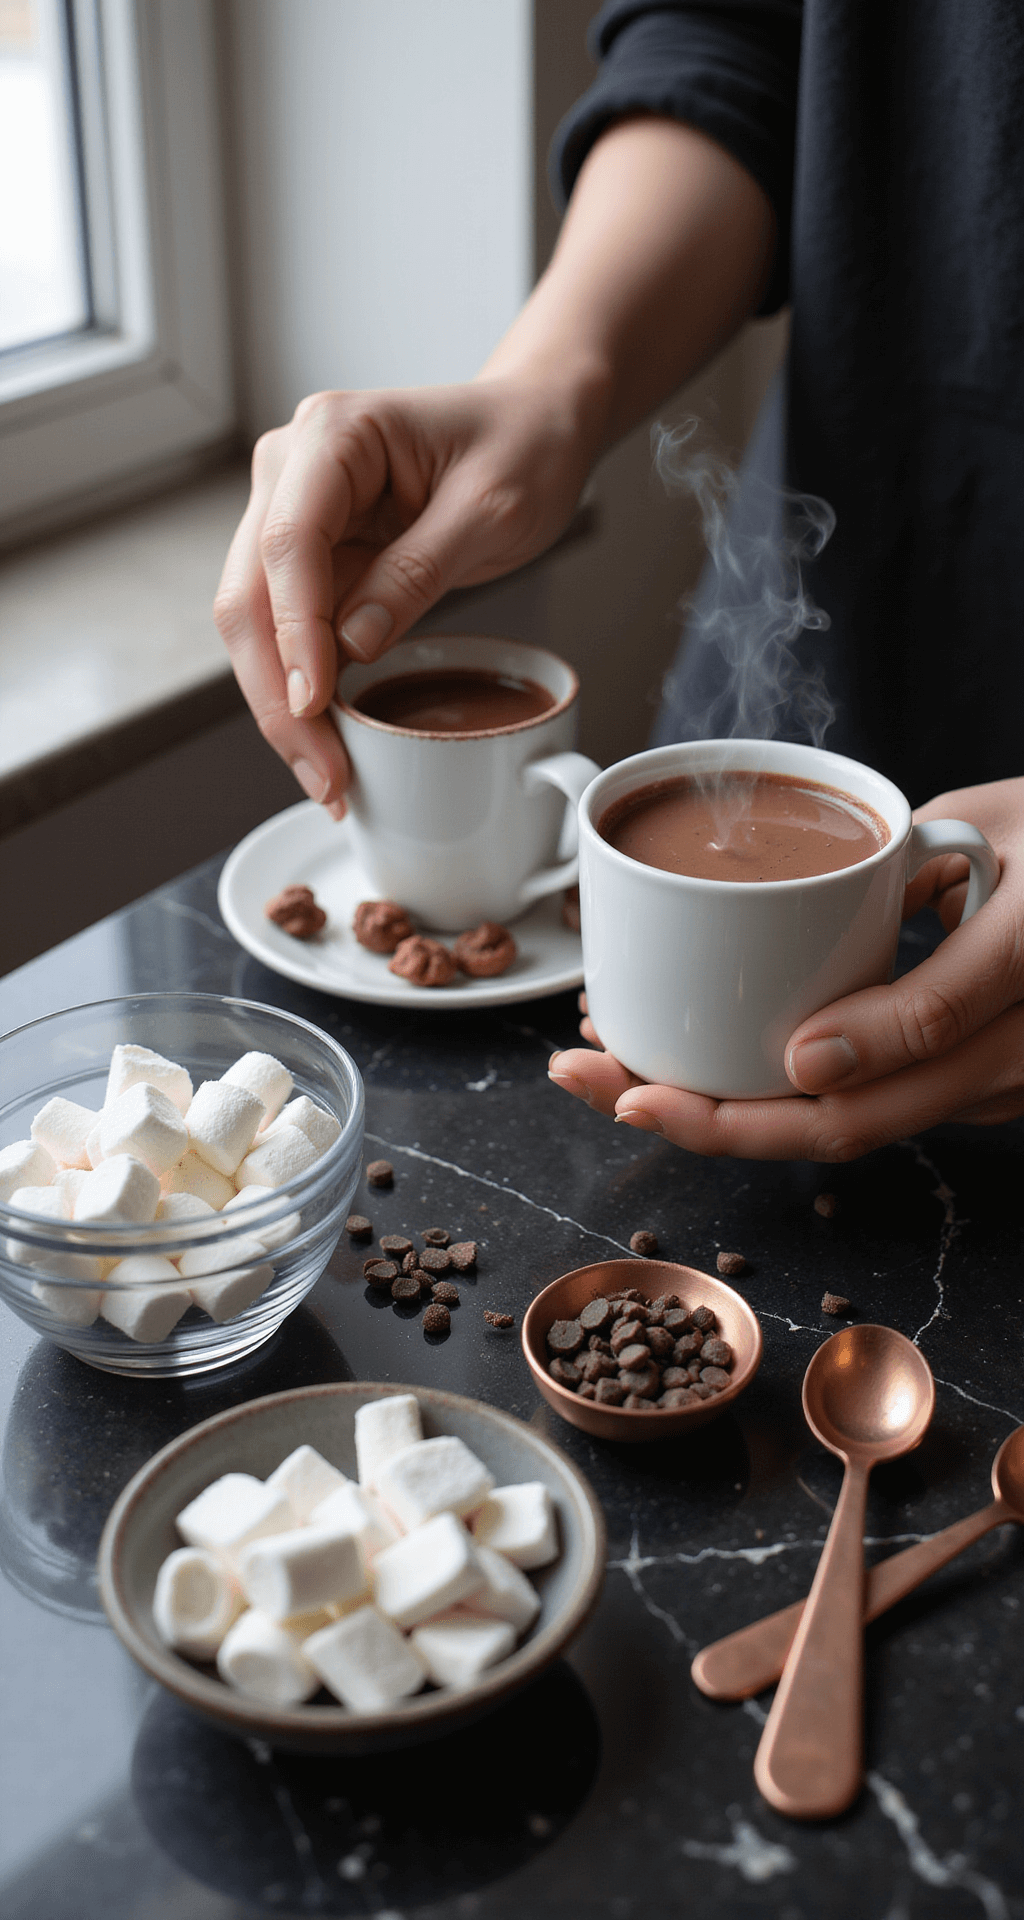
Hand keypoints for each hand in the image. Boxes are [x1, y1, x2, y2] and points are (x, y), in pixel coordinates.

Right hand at [213, 376, 594, 812]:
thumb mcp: (490, 510)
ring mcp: (293, 516)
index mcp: (332, 435)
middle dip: (278, 696)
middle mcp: (292, 472)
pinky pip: (290, 635)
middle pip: (251, 596)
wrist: (535, 428)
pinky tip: (331, 746)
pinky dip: (305, 692)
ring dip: (284, 708)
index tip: (315, 704)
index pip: (290, 543)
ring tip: (330, 779)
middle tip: (325, 776)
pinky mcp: (312, 561)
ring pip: (257, 626)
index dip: (295, 632)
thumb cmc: (522, 447)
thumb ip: (418, 572)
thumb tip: (350, 646)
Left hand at [549, 777, 1022, 1161]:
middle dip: (709, 1120)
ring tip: (606, 1063)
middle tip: (596, 1079)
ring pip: (838, 1127)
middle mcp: (1004, 1058)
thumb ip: (922, 869)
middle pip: (851, 1121)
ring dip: (714, 1111)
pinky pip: (849, 1109)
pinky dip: (756, 1095)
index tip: (765, 1051)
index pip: (929, 1022)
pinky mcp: (951, 1092)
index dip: (842, 1046)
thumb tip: (815, 925)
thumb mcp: (999, 825)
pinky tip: (679, 1064)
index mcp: (1022, 967)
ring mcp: (980, 1089)